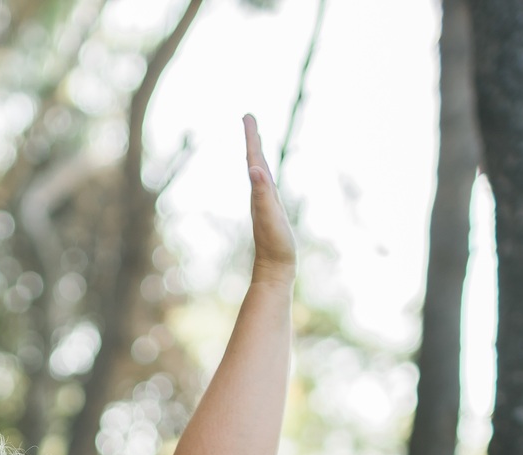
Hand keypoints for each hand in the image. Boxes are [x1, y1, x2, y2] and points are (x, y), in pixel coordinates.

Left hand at [242, 115, 296, 282]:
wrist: (274, 270)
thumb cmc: (275, 245)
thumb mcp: (270, 216)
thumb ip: (262, 193)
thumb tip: (253, 169)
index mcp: (259, 192)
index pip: (254, 158)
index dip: (251, 137)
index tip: (247, 116)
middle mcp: (259, 195)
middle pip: (255, 161)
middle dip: (253, 139)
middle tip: (249, 119)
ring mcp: (264, 204)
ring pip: (259, 173)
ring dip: (257, 155)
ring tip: (256, 141)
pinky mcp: (271, 213)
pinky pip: (266, 187)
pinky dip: (265, 174)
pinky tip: (265, 176)